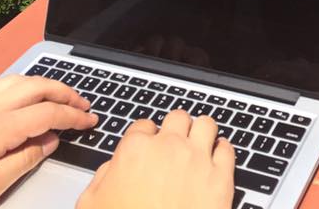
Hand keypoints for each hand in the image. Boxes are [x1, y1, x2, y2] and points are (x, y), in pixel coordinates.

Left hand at [0, 74, 97, 208]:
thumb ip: (23, 161)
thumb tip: (49, 142)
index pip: (46, 113)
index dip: (73, 116)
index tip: (91, 121)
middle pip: (36, 86)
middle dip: (65, 92)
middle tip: (84, 105)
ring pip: (18, 80)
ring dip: (45, 84)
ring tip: (61, 97)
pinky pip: (1, 85)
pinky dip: (24, 86)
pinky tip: (27, 98)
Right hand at [76, 110, 234, 208]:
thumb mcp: (91, 204)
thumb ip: (103, 176)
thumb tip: (114, 168)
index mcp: (136, 150)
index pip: (144, 125)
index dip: (146, 137)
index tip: (149, 146)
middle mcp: (169, 147)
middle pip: (178, 118)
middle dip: (176, 128)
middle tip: (175, 143)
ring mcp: (198, 160)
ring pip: (206, 125)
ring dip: (202, 132)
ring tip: (199, 144)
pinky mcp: (221, 178)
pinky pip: (228, 149)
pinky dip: (223, 150)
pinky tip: (217, 157)